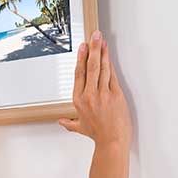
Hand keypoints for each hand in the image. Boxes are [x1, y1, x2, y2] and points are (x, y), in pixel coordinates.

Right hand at [59, 30, 131, 146]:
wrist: (112, 142)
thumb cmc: (97, 135)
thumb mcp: (80, 128)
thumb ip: (69, 123)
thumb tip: (61, 122)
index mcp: (79, 100)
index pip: (79, 74)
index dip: (81, 59)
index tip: (83, 47)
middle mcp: (89, 95)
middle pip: (90, 67)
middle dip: (92, 49)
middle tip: (94, 36)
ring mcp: (103, 94)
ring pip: (101, 69)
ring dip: (102, 53)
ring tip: (102, 41)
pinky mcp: (115, 95)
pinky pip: (112, 76)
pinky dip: (110, 65)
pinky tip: (109, 56)